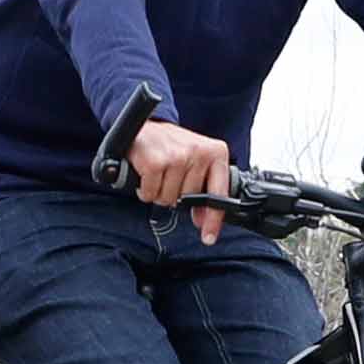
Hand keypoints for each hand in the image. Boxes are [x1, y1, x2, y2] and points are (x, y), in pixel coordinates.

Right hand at [130, 119, 231, 242]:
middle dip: (175, 195)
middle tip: (169, 178)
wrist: (146, 126)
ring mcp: (177, 157)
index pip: (219, 193)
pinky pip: (150, 193)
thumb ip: (203, 191)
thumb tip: (203, 221)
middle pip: (187, 199)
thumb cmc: (171, 146)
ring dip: (158, 192)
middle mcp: (199, 153)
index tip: (208, 237)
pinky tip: (146, 175)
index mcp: (216, 153)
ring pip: (168, 199)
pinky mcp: (155, 162)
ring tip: (158, 175)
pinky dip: (145, 190)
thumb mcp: (195, 162)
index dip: (213, 220)